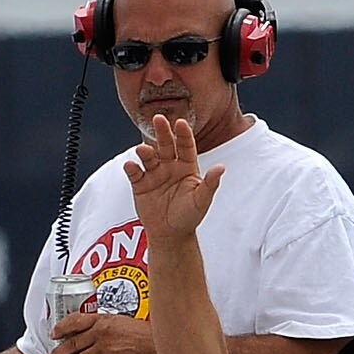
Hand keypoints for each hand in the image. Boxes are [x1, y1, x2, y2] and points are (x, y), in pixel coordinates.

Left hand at [49, 311, 155, 353]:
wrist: (158, 344)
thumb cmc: (146, 335)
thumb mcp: (123, 323)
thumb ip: (107, 329)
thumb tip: (96, 337)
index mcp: (103, 320)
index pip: (75, 321)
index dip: (61, 328)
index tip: (55, 333)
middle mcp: (100, 332)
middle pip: (72, 343)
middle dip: (58, 353)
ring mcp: (104, 347)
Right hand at [124, 114, 223, 244]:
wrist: (171, 234)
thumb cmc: (190, 216)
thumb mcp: (202, 200)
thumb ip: (210, 183)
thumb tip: (222, 168)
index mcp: (187, 165)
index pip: (185, 145)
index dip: (183, 134)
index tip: (181, 122)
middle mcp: (170, 165)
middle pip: (165, 144)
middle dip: (162, 132)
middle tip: (158, 118)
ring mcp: (154, 173)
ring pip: (149, 157)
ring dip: (145, 151)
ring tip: (143, 150)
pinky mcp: (140, 183)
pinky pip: (135, 173)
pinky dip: (132, 168)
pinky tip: (131, 165)